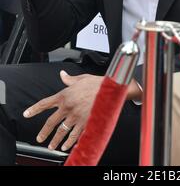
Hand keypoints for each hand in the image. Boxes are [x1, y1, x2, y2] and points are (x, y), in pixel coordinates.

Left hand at [23, 71, 142, 150]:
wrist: (111, 90)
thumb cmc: (97, 83)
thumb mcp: (81, 78)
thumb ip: (69, 79)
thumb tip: (63, 74)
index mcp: (64, 95)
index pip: (45, 103)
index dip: (34, 109)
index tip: (27, 114)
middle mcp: (67, 107)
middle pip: (51, 122)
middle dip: (44, 132)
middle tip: (39, 139)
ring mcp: (75, 117)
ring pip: (62, 132)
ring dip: (56, 140)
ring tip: (52, 146)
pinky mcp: (84, 123)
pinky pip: (74, 136)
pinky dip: (70, 142)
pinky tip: (67, 146)